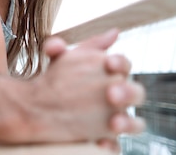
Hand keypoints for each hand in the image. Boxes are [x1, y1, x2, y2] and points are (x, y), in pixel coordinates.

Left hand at [43, 29, 145, 148]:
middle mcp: (120, 97)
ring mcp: (116, 120)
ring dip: (128, 123)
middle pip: (137, 93)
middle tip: (111, 93)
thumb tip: (110, 32)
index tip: (109, 62)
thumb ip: (76, 45)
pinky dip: (110, 147)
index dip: (120, 63)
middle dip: (128, 93)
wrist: (39, 106)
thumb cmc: (59, 79)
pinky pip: (115, 147)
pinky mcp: (106, 140)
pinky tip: (99, 144)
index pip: (124, 65)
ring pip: (136, 124)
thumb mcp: (61, 60)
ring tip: (114, 123)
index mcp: (112, 74)